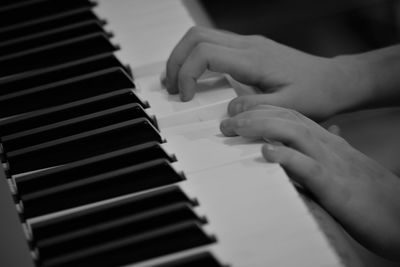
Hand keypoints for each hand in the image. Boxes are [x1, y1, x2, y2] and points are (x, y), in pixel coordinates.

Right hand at [164, 26, 370, 119]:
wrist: (334, 81)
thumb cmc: (315, 94)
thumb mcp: (290, 108)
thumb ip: (257, 110)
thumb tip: (227, 114)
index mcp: (254, 59)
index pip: (205, 53)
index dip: (187, 74)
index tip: (185, 98)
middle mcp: (247, 45)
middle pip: (196, 37)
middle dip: (176, 61)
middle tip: (170, 88)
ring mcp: (248, 44)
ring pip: (202, 37)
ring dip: (184, 57)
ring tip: (175, 83)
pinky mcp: (249, 49)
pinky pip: (213, 45)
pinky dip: (196, 59)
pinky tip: (195, 78)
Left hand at [220, 105, 399, 259]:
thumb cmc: (369, 192)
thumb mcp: (342, 166)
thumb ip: (325, 152)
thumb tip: (314, 138)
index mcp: (327, 142)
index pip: (291, 116)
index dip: (262, 110)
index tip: (237, 113)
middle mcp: (328, 146)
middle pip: (288, 118)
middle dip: (255, 115)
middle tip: (226, 121)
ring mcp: (332, 163)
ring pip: (296, 133)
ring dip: (263, 127)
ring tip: (237, 127)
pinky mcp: (336, 186)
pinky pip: (309, 167)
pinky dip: (287, 157)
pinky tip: (267, 152)